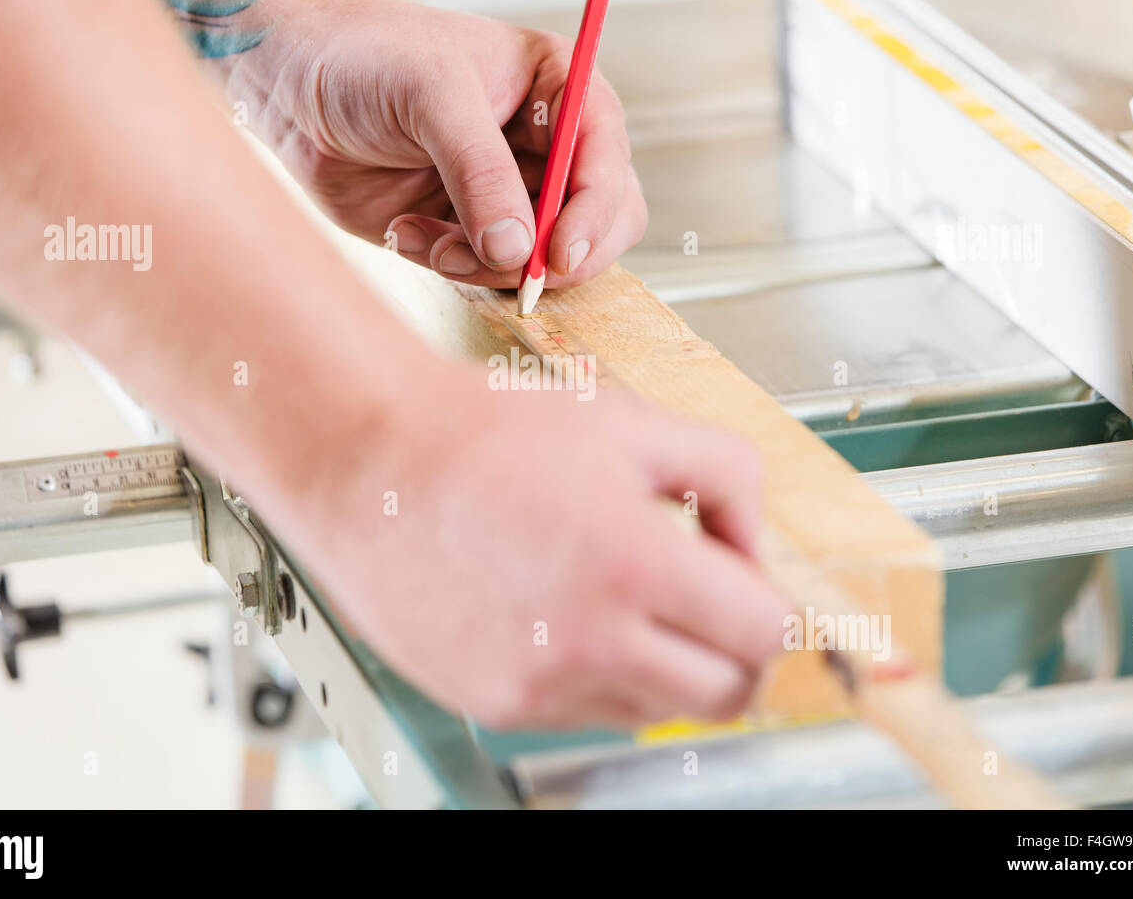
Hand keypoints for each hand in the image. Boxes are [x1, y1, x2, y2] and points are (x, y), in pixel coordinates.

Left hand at [278, 0, 646, 288]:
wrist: (290, 82)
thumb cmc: (366, 55)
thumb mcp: (432, 95)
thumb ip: (480, 172)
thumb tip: (519, 249)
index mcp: (559, 91)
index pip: (607, 161)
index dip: (594, 212)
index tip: (558, 253)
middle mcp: (545, 147)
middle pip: (599, 223)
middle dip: (555, 256)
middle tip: (511, 269)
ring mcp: (508, 193)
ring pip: (543, 260)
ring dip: (489, 266)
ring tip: (430, 240)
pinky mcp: (467, 229)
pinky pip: (486, 273)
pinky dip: (450, 265)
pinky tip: (405, 230)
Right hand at [306, 368, 788, 729]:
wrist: (362, 457)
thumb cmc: (477, 431)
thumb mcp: (626, 419)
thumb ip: (725, 474)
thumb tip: (750, 540)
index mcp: (631, 561)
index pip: (763, 631)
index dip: (769, 603)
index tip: (750, 586)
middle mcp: (586, 639)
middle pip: (726, 694)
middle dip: (737, 650)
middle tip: (714, 606)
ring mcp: (537, 683)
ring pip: (659, 713)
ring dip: (668, 666)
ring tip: (626, 597)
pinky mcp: (494, 702)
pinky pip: (586, 714)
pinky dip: (602, 676)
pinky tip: (570, 612)